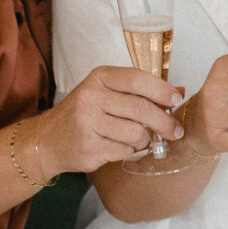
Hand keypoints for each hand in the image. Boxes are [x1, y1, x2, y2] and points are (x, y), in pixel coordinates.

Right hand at [32, 66, 182, 175]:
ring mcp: (87, 123)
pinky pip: (125, 151)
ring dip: (144, 139)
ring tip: (136, 138)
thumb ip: (140, 91)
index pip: (136, 79)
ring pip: (136, 133)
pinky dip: (129, 151)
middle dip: (164, 122)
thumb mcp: (107, 93)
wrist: (48, 140)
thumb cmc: (85, 114)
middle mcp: (90, 97)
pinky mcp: (88, 147)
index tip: (177, 99)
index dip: (161, 90)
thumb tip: (179, 91)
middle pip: (140, 109)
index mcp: (99, 78)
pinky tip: (118, 146)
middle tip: (176, 131)